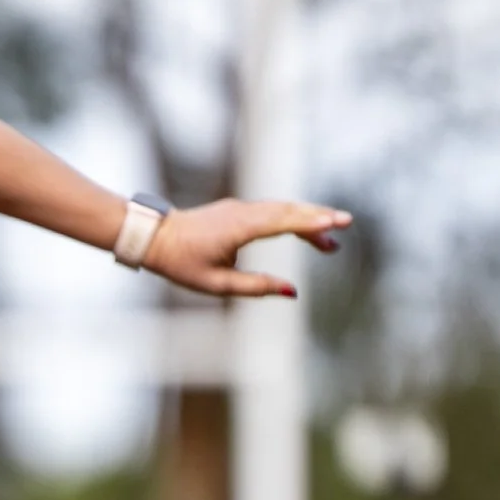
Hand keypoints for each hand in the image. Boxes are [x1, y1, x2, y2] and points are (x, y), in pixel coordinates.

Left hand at [142, 199, 350, 298]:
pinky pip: (270, 211)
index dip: (310, 222)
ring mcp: (239, 207)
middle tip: (345, 227)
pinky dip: (291, 219)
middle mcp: (242, 212)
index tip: (335, 223)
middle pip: (287, 211)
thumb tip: (292, 292)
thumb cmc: (181, 264)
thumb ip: (256, 287)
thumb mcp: (217, 284)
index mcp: (238, 228)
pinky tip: (304, 231)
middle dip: (318, 218)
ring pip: (281, 209)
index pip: (281, 221)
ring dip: (307, 220)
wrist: (154, 237)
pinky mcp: (237, 210)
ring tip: (330, 242)